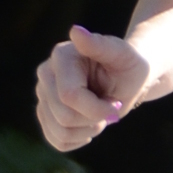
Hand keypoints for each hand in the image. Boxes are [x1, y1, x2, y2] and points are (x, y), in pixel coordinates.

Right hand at [35, 25, 151, 151]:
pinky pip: (56, 141)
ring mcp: (42, 95)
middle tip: (109, 108)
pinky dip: (78, 140)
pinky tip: (89, 125)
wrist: (128, 78)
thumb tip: (75, 31)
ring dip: (88, 131)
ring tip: (100, 116)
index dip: (97, 109)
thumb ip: (101, 45)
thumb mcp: (124, 55)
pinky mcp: (45, 113)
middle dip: (94, 119)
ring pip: (59, 132)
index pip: (70, 97)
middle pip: (64, 117)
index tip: (117, 103)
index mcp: (61, 57)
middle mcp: (46, 74)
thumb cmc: (129, 65)